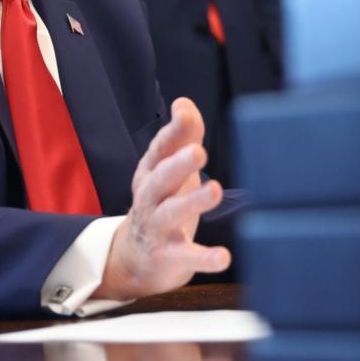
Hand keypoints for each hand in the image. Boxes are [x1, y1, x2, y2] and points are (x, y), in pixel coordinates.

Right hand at [94, 98, 230, 299]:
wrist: (136, 257)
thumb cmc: (161, 201)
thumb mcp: (170, 168)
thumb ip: (182, 136)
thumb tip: (184, 102)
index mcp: (151, 172)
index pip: (160, 148)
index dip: (173, 131)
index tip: (185, 113)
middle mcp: (150, 198)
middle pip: (161, 178)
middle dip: (178, 164)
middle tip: (198, 151)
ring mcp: (157, 228)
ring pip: (172, 213)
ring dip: (192, 201)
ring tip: (214, 190)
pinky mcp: (169, 257)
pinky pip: (186, 256)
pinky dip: (204, 258)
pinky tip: (224, 257)